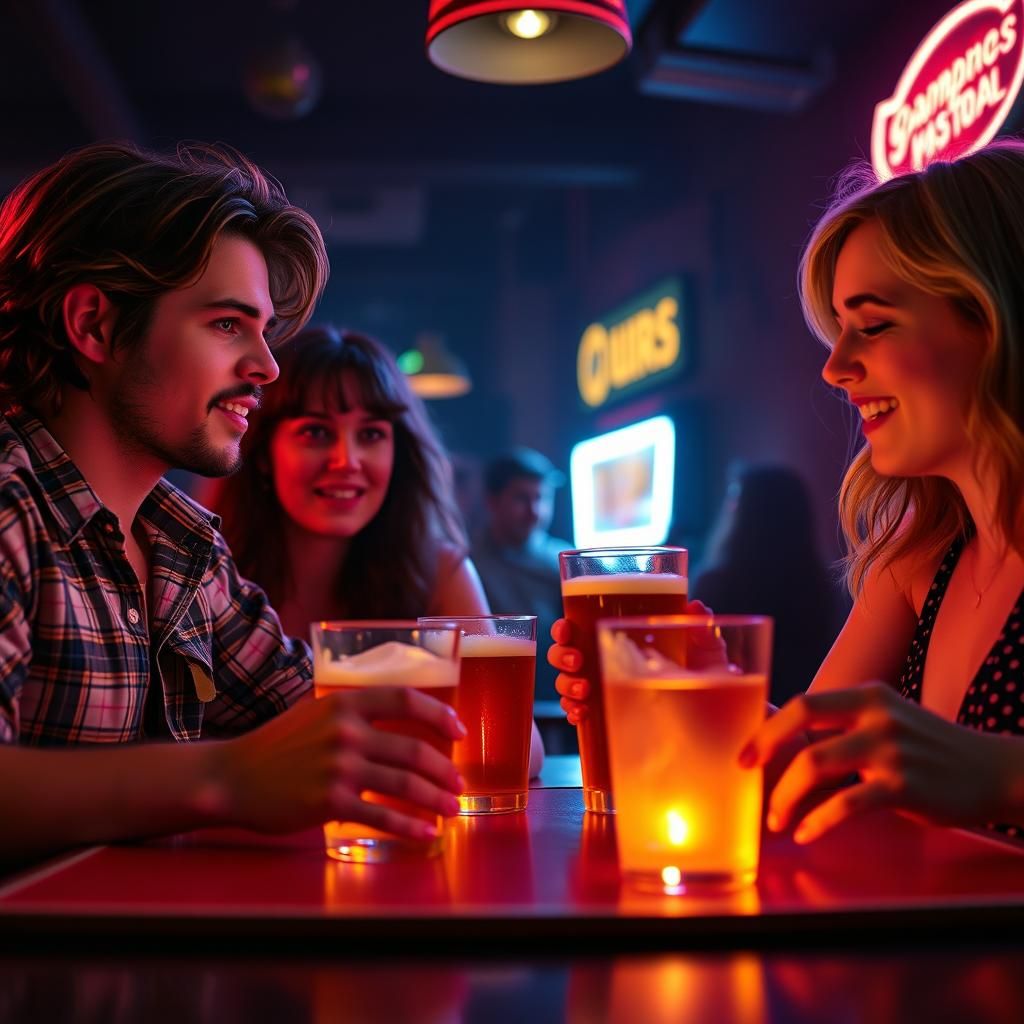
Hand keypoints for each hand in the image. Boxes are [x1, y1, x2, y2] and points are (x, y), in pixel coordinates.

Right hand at [216, 688, 466, 840]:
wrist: (233, 777)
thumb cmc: (278, 746)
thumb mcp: (316, 713)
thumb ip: (355, 713)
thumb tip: (403, 723)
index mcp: (345, 703)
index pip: (406, 699)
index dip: (439, 715)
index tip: (458, 732)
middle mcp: (346, 731)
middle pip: (413, 749)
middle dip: (444, 769)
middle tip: (458, 784)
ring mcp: (339, 767)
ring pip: (404, 784)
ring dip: (435, 798)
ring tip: (452, 809)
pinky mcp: (329, 802)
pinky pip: (381, 816)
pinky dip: (409, 826)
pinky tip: (426, 833)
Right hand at [548, 600, 714, 725]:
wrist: (713, 720)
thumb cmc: (704, 679)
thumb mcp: (706, 652)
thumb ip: (701, 628)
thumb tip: (696, 606)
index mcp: (620, 639)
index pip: (581, 628)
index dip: (564, 628)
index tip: (566, 629)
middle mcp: (604, 662)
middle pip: (564, 655)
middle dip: (562, 657)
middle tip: (578, 662)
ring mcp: (602, 690)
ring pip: (564, 682)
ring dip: (566, 685)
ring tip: (584, 691)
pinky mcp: (604, 715)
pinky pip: (576, 712)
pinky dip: (572, 711)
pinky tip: (580, 714)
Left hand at [739, 682, 1022, 842]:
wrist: (993, 771)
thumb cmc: (929, 751)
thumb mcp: (889, 723)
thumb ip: (845, 729)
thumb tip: (785, 748)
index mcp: (868, 696)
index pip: (804, 702)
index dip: (769, 727)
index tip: (746, 751)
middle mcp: (877, 715)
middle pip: (802, 720)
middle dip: (765, 748)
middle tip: (747, 775)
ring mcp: (891, 749)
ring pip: (815, 765)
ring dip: (786, 796)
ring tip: (777, 819)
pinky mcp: (904, 786)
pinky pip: (846, 804)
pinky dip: (818, 821)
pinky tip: (806, 832)